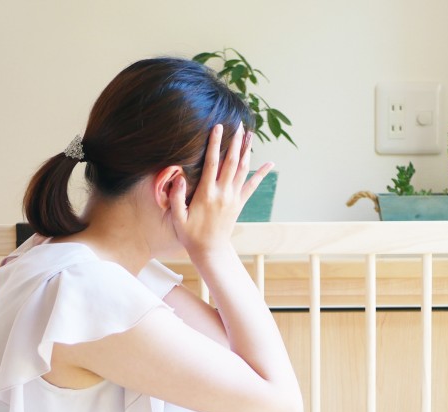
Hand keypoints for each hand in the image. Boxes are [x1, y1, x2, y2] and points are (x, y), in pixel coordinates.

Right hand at [168, 123, 273, 257]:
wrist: (210, 250)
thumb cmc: (190, 234)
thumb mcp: (177, 218)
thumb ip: (177, 197)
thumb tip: (180, 177)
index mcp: (206, 194)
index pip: (212, 163)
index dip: (215, 144)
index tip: (218, 127)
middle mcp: (223, 193)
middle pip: (231, 162)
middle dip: (235, 142)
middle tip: (239, 124)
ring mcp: (233, 198)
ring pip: (243, 170)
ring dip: (247, 151)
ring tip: (250, 134)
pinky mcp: (240, 203)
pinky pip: (253, 185)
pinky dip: (261, 173)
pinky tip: (270, 163)